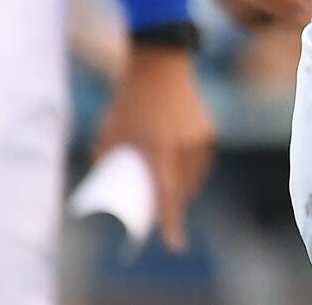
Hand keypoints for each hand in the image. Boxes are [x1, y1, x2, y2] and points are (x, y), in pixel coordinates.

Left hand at [95, 45, 215, 251]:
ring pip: (195, 177)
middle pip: (182, 189)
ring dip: (183, 188)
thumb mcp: (109, 132)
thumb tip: (102, 183)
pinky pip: (202, 162)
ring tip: (170, 190)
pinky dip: (193, 171)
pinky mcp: (208, 131)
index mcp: (157, 148)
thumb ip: (107, 159)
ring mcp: (199, 138)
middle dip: (173, 206)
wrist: (159, 67)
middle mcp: (182, 146)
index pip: (167, 193)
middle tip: (160, 213)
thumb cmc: (128, 102)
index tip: (174, 244)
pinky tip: (184, 173)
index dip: (171, 221)